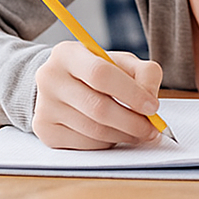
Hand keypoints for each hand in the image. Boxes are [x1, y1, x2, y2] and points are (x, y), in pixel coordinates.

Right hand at [32, 41, 164, 149]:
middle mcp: (50, 79)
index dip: (131, 93)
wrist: (60, 84)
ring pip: (93, 130)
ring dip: (123, 135)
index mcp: (67, 53)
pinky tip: (117, 134)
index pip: (101, 74)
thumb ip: (143, 73)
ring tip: (140, 133)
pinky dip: (107, 142)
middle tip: (152, 129)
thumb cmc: (97, 71)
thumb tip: (150, 99)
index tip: (153, 107)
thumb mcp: (120, 61)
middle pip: (97, 107)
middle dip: (132, 121)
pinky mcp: (45, 131)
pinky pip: (85, 144)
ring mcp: (44, 107)